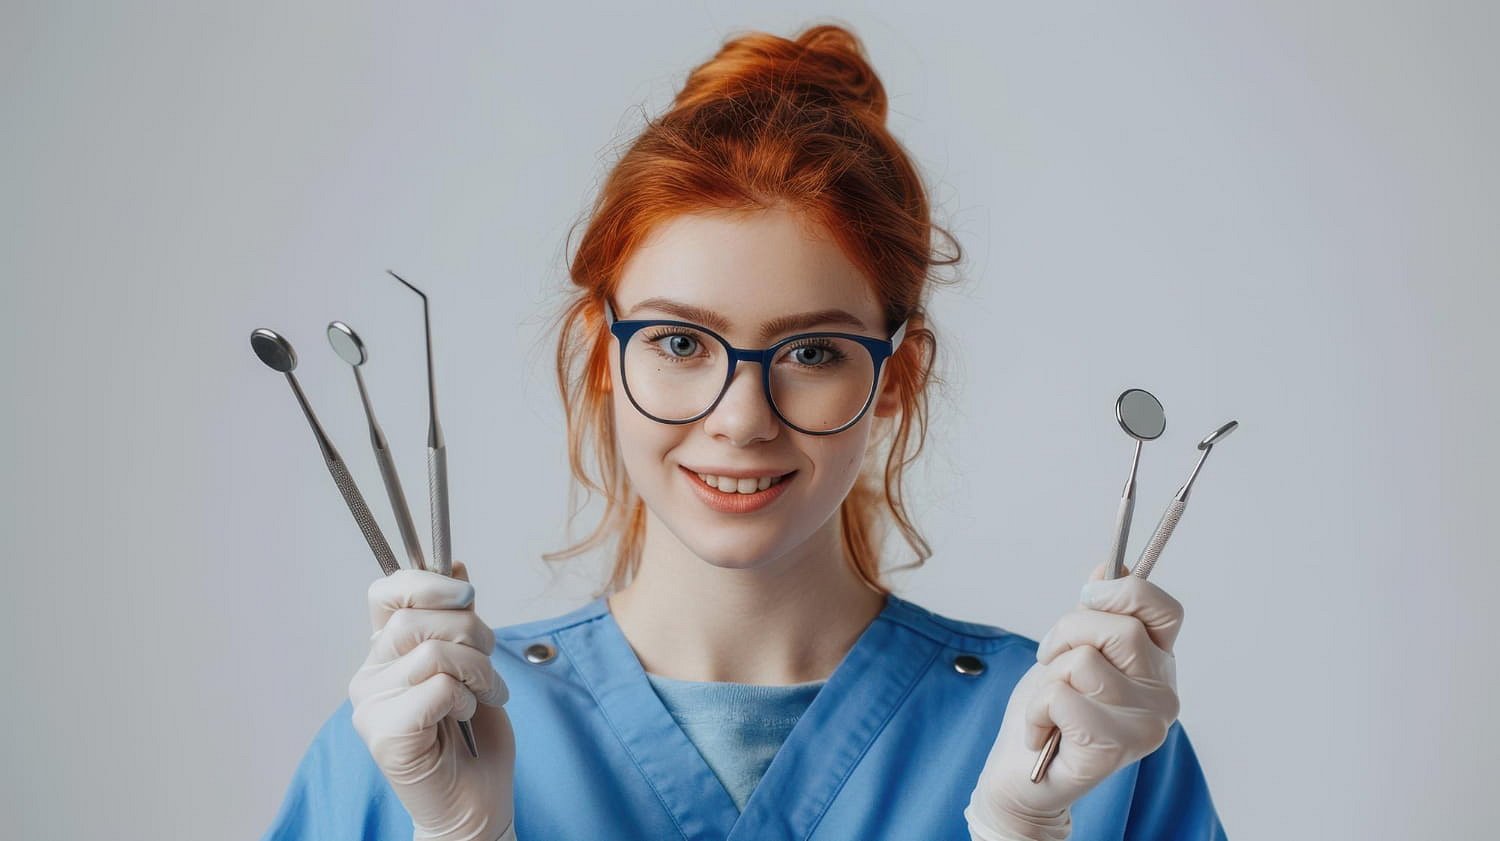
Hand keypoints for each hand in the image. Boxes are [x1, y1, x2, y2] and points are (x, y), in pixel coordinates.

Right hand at [348, 561, 516, 840]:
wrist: (476, 803)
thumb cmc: (474, 738)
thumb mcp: (473, 662)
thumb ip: (457, 619)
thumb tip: (457, 563)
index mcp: (386, 654)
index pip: (386, 592)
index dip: (427, 582)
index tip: (466, 592)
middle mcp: (369, 676)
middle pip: (418, 618)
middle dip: (472, 632)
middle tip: (488, 663)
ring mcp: (371, 706)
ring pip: (433, 651)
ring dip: (478, 670)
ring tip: (486, 694)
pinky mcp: (384, 733)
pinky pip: (437, 686)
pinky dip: (465, 698)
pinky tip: (463, 718)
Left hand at [965, 562, 1183, 840]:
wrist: (1022, 776)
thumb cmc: (1049, 712)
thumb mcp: (1071, 649)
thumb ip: (1096, 612)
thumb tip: (1111, 563)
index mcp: (1158, 664)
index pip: (1164, 608)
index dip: (1123, 591)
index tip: (1088, 596)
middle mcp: (1164, 696)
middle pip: (1119, 629)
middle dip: (1066, 634)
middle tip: (1052, 664)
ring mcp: (1146, 725)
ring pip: (1084, 661)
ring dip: (1049, 678)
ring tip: (1050, 706)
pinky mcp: (1115, 749)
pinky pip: (1062, 697)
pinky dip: (1038, 710)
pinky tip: (1044, 732)